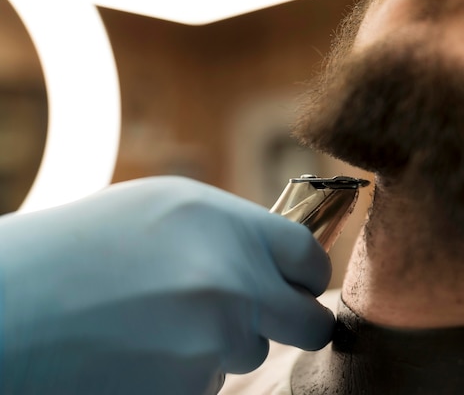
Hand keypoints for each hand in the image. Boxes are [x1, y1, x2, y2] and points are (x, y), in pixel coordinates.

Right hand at [0, 176, 333, 393]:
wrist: (7, 308)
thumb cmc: (81, 248)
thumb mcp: (165, 209)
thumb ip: (232, 231)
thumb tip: (278, 259)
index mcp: (227, 226)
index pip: (311, 259)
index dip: (308, 275)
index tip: (298, 284)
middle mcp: (232, 283)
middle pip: (309, 321)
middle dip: (292, 322)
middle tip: (260, 317)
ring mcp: (212, 343)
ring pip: (251, 352)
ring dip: (224, 343)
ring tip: (160, 322)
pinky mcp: (188, 391)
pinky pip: (211, 382)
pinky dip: (188, 371)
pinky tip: (142, 350)